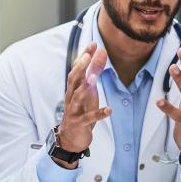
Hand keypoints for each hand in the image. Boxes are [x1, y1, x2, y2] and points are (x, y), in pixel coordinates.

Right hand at [57, 42, 110, 166]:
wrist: (71, 137)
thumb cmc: (80, 112)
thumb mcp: (87, 93)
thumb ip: (92, 76)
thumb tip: (100, 56)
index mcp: (73, 88)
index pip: (77, 69)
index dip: (84, 56)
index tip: (93, 44)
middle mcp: (71, 97)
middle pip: (73, 79)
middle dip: (80, 67)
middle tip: (89, 55)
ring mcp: (73, 110)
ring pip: (77, 97)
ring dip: (86, 87)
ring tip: (95, 78)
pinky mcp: (80, 123)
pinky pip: (89, 118)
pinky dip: (99, 114)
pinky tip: (109, 110)